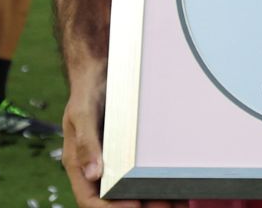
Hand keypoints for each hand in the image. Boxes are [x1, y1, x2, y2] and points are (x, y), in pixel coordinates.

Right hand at [61, 64, 181, 207]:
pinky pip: (146, 174)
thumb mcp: (83, 113)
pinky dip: (161, 183)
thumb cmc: (89, 90)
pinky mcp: (133, 152)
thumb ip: (86, 143)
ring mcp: (117, 161)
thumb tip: (92, 174)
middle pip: (117, 199)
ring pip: (134, 190)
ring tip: (177, 203)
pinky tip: (181, 188)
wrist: (103, 68)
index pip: (90, 199)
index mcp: (80, 164)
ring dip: (154, 200)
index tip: (133, 206)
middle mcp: (99, 167)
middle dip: (140, 206)